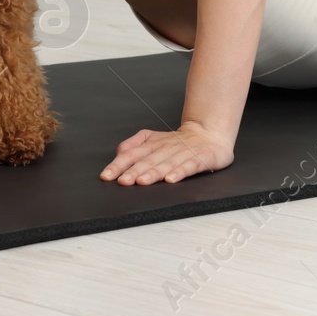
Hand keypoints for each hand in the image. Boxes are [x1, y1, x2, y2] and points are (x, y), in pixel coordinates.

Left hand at [99, 121, 233, 185]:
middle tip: (122, 181)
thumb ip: (133, 145)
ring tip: (142, 181)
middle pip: (148, 160)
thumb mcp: (152, 139)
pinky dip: (180, 172)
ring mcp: (184, 152)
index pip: (132, 154)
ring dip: (154, 172)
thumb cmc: (178, 142)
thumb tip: (118, 154)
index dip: (118, 165)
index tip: (106, 176)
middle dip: (134, 171)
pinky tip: (171, 179)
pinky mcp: (202, 157)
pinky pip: (190, 165)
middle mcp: (166, 148)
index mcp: (152, 144)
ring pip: (166, 163)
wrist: (210, 133)